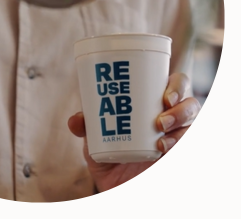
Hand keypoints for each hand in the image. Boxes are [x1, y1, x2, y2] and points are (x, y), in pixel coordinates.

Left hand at [68, 73, 200, 191]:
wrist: (115, 185)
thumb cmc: (109, 152)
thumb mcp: (95, 138)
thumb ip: (86, 126)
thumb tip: (76, 119)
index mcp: (152, 103)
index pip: (174, 85)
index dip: (176, 85)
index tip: (165, 96)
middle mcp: (169, 118)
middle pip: (190, 103)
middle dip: (181, 107)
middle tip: (161, 119)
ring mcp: (176, 137)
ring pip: (193, 125)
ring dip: (180, 128)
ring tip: (161, 139)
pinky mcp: (177, 156)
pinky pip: (189, 147)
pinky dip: (180, 145)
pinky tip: (163, 150)